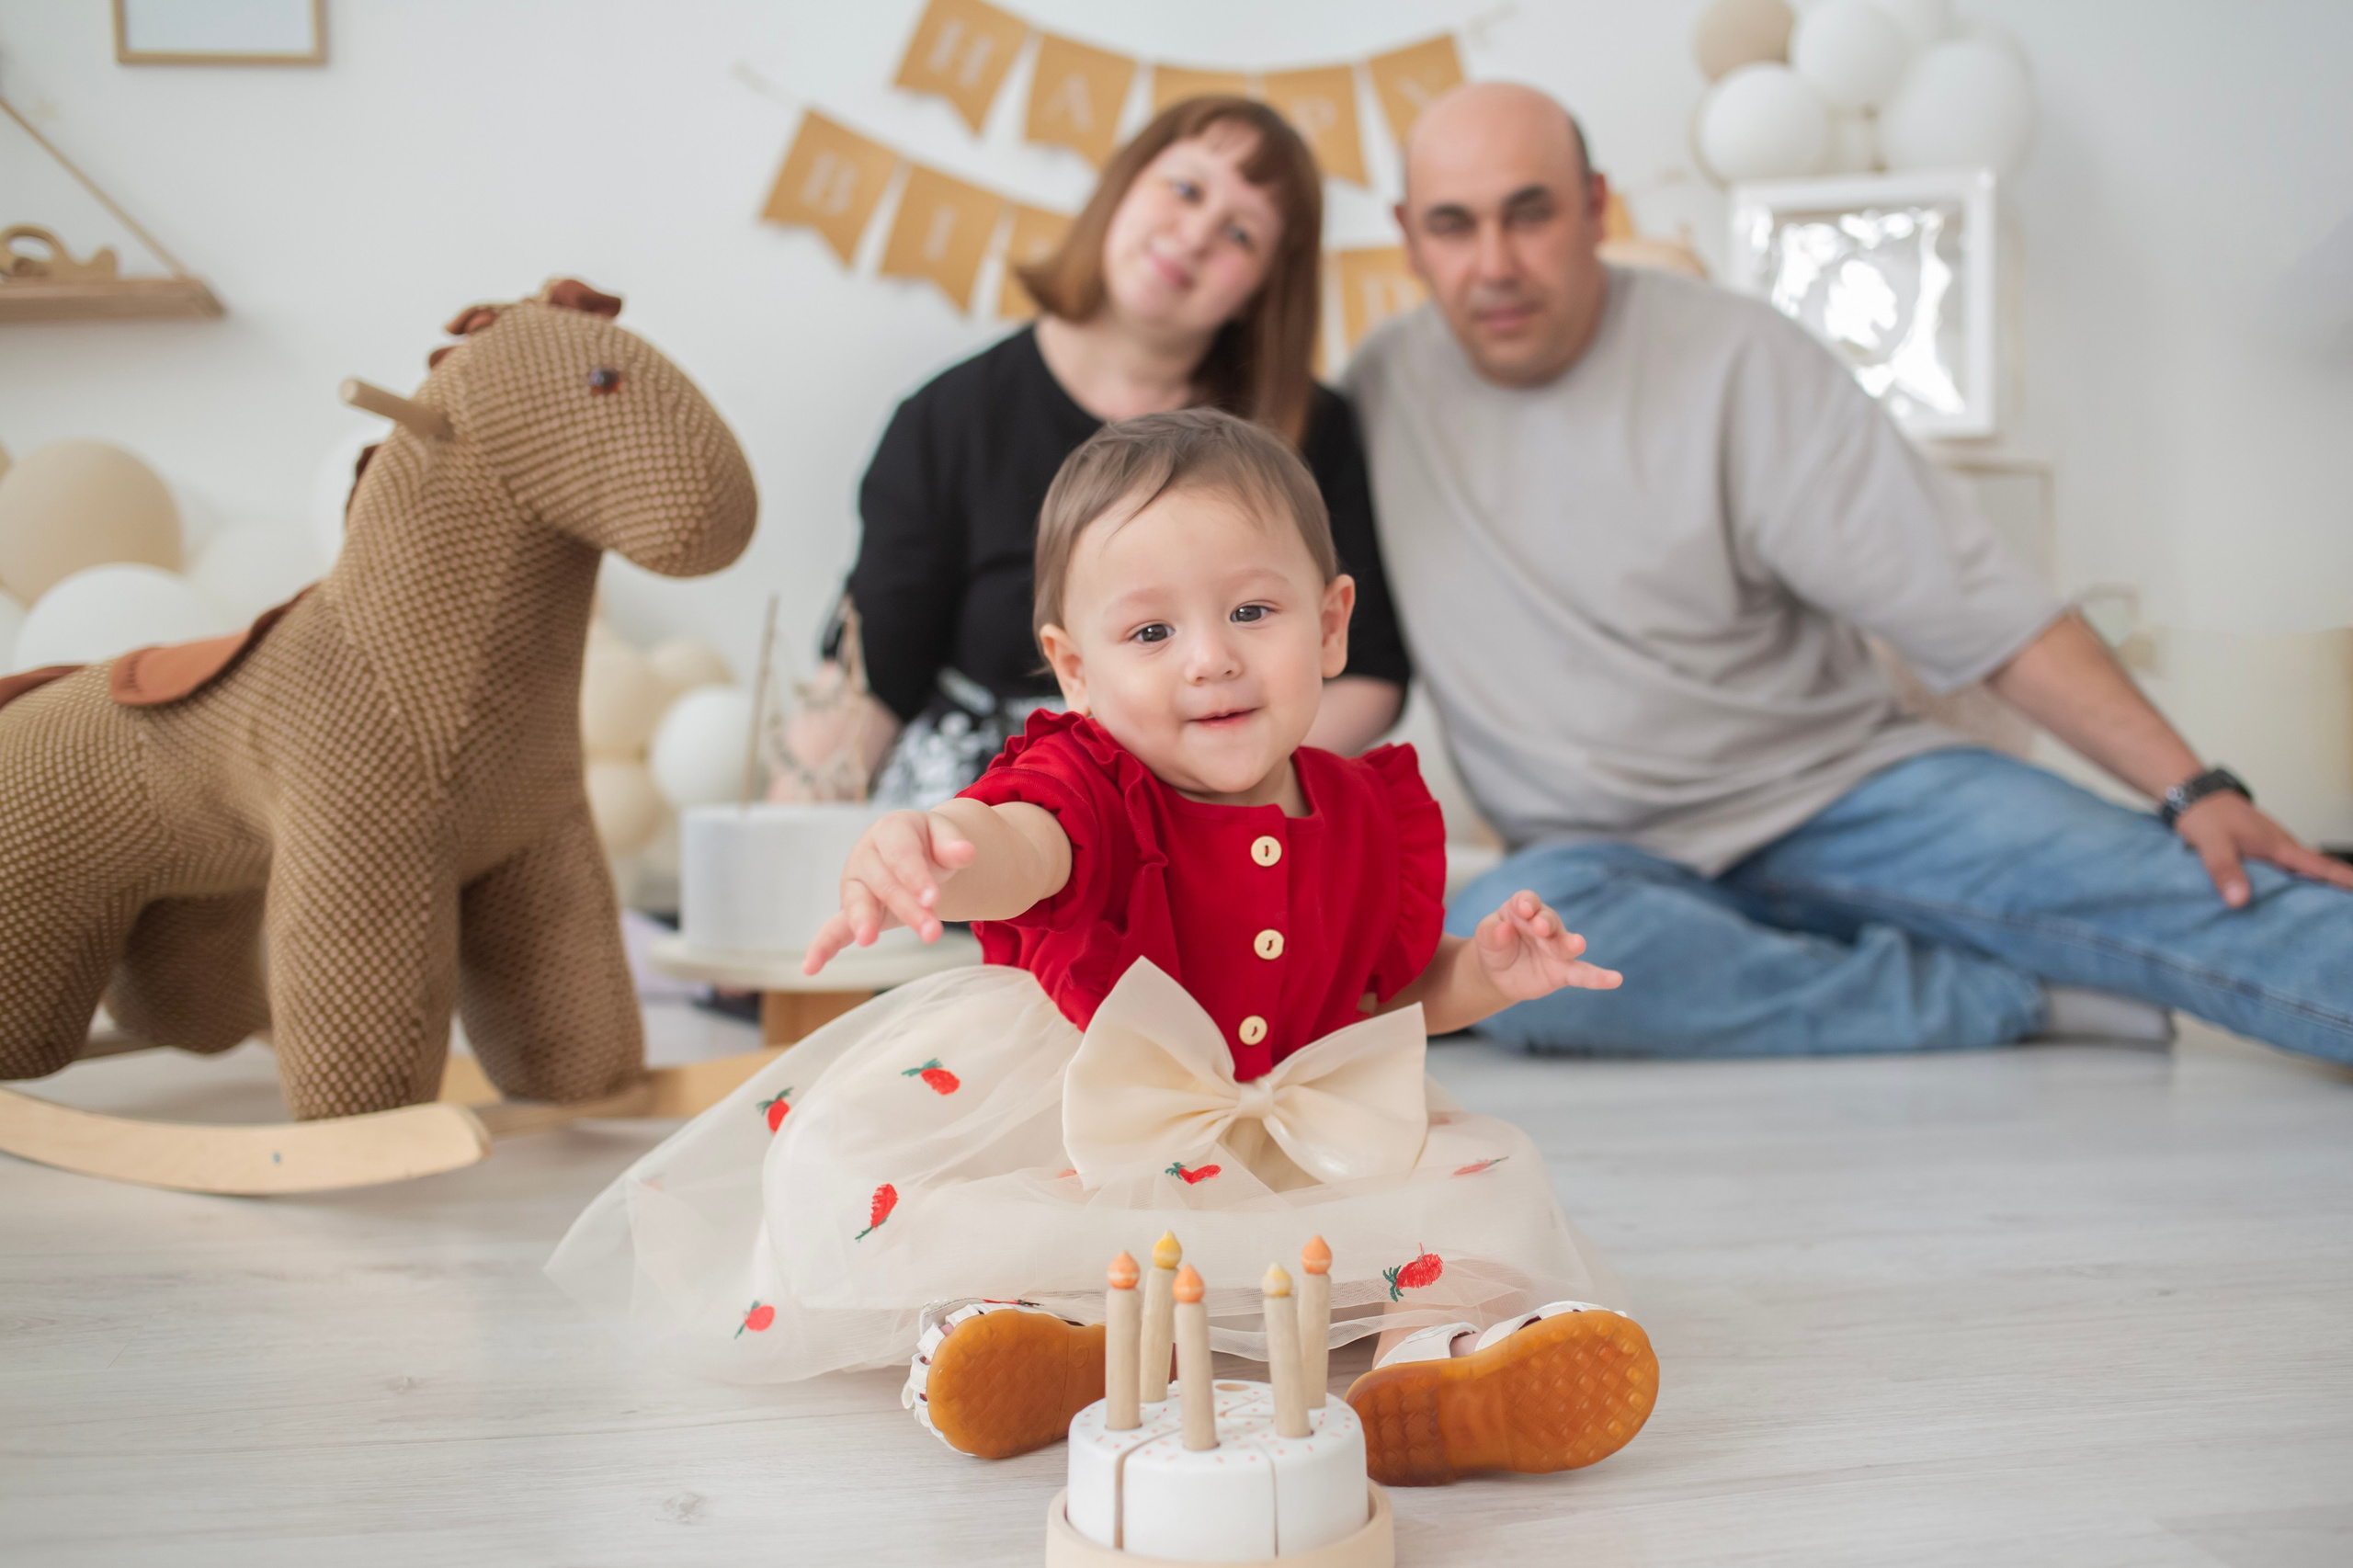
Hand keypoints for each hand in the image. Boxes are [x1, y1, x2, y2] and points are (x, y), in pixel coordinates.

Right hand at [802, 810, 977, 972]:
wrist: (916, 850)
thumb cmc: (929, 843)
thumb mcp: (944, 835)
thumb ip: (953, 844)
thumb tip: (966, 853)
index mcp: (890, 831)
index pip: (902, 854)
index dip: (916, 876)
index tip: (933, 898)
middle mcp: (865, 855)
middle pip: (885, 883)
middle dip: (907, 908)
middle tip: (932, 932)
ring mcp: (855, 884)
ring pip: (858, 904)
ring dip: (865, 923)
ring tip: (869, 939)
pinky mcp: (851, 910)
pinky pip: (834, 928)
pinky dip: (823, 947)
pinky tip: (811, 968)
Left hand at [1469, 890, 1622, 1001]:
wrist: (1497, 973)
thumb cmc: (1494, 946)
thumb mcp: (1485, 938)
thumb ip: (1490, 932)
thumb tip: (1502, 929)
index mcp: (1522, 909)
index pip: (1527, 900)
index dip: (1526, 903)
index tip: (1524, 908)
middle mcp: (1544, 925)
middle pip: (1548, 920)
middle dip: (1546, 922)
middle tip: (1541, 926)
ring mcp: (1556, 947)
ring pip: (1566, 944)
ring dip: (1570, 943)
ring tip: (1577, 944)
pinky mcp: (1563, 970)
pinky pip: (1582, 973)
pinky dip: (1598, 977)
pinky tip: (1615, 979)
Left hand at [2174, 791, 2352, 907]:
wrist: (2190, 794)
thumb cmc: (2204, 815)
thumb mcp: (2212, 843)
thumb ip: (2224, 870)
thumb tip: (2239, 900)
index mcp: (2277, 845)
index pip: (2319, 865)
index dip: (2344, 879)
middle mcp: (2279, 846)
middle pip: (2313, 872)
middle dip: (2332, 889)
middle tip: (2342, 912)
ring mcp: (2268, 846)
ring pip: (2296, 871)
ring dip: (2308, 888)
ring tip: (2318, 912)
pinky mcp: (2256, 848)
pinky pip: (2278, 869)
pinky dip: (2285, 882)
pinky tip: (2279, 898)